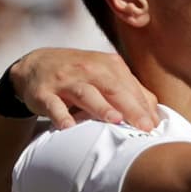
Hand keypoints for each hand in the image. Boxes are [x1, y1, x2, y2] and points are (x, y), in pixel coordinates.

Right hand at [9, 48, 159, 130]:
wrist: (35, 65)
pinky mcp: (44, 93)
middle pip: (113, 89)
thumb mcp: (105, 74)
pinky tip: (69, 127)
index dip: (143, 106)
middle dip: (131, 108)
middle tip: (144, 127)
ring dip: (100, 107)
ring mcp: (65, 80)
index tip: (155, 125)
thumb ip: (130, 90)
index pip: (130, 86)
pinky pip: (53, 105)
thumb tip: (155, 112)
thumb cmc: (79, 74)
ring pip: (86, 93)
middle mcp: (88, 69)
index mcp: (108, 65)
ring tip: (115, 120)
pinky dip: (61, 115)